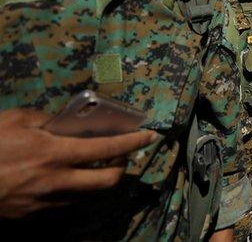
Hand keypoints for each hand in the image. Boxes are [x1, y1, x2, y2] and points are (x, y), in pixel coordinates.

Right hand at [0, 108, 155, 217]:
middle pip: (108, 181)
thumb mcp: (15, 120)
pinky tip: (64, 180)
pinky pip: (64, 205)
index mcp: (54, 153)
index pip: (107, 150)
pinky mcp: (33, 216)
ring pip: (88, 196)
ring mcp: (45, 203)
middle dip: (122, 167)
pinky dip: (72, 192)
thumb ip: (45, 119)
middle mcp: (56, 181)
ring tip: (92, 166)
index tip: (151, 135)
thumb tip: (66, 120)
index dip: (133, 142)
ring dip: (96, 181)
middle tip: (121, 155)